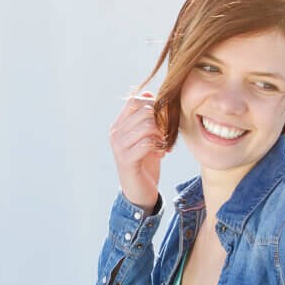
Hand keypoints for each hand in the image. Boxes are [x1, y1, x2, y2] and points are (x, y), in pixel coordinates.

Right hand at [108, 91, 166, 211]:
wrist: (139, 192)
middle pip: (143, 111)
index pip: (134, 100)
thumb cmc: (145, 162)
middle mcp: (115, 134)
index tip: (165, 116)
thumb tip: (148, 92)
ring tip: (165, 143)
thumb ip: (146, 116)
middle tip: (168, 132)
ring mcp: (119, 147)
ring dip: (162, 134)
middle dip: (161, 119)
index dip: (153, 103)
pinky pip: (146, 143)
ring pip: (146, 126)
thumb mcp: (147, 136)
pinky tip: (162, 154)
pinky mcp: (126, 161)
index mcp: (119, 125)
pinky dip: (159, 147)